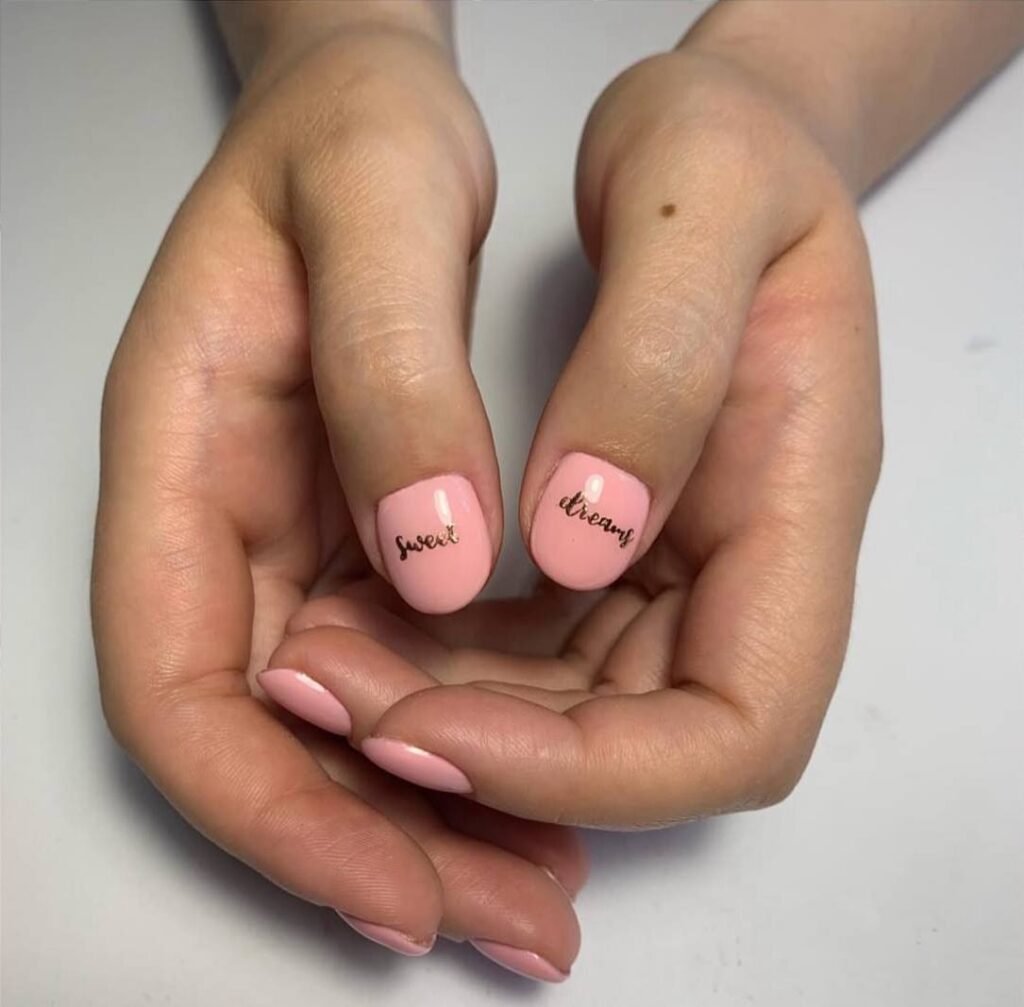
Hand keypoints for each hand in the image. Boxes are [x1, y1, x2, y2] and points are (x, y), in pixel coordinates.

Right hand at [92, 17, 582, 978]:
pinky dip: (474, 737)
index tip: (401, 884)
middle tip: (509, 918)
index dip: (278, 811)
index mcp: (180, 455)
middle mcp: (227, 522)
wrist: (371, 109)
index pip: (183, 691)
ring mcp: (295, 538)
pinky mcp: (365, 535)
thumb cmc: (352, 134)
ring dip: (441, 819)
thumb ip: (391, 381)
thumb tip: (437, 566)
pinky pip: (409, 669)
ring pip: (348, 724)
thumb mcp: (378, 208)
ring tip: (547, 882)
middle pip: (271, 741)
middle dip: (381, 850)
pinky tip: (555, 773)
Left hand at [259, 44, 882, 825]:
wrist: (719, 152)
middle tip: (334, 700)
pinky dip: (445, 663)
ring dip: (448, 719)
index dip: (592, 769)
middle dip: (486, 756)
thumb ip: (657, 361)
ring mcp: (684, 572)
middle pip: (642, 752)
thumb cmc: (726, 150)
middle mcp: (748, 567)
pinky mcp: (624, 558)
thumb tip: (581, 543)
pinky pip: (536, 656)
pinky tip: (362, 622)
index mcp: (800, 502)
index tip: (435, 728)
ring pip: (573, 716)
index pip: (736, 726)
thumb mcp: (699, 191)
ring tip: (322, 669)